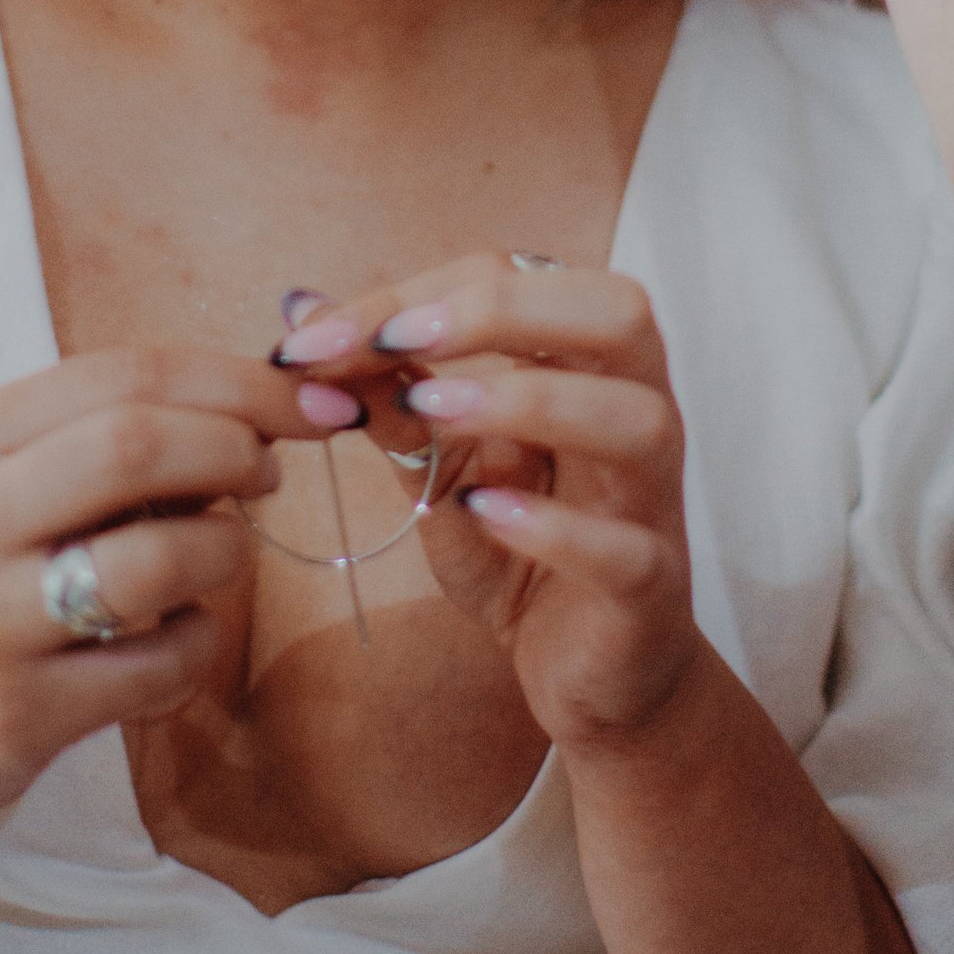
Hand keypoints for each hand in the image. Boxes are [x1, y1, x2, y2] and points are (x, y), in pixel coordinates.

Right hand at [0, 351, 357, 832]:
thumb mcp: (10, 481)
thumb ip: (112, 435)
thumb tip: (266, 410)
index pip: (125, 375)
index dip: (240, 382)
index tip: (312, 401)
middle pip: (137, 446)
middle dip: (235, 449)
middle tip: (266, 475)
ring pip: (158, 558)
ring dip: (223, 552)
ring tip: (213, 559)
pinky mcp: (19, 710)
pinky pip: (161, 663)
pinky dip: (200, 642)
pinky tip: (176, 638)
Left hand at [275, 257, 699, 750]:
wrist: (587, 672)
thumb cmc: (519, 550)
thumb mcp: (439, 465)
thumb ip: (385, 394)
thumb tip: (301, 314)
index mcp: (587, 364)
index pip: (517, 281)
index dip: (414, 294)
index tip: (313, 336)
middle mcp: (637, 412)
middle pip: (617, 314)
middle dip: (501, 310)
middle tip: (393, 340)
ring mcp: (651, 501)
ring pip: (635, 419)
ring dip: (530, 402)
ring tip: (433, 410)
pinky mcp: (648, 589)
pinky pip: (623, 548)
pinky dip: (554, 528)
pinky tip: (482, 514)